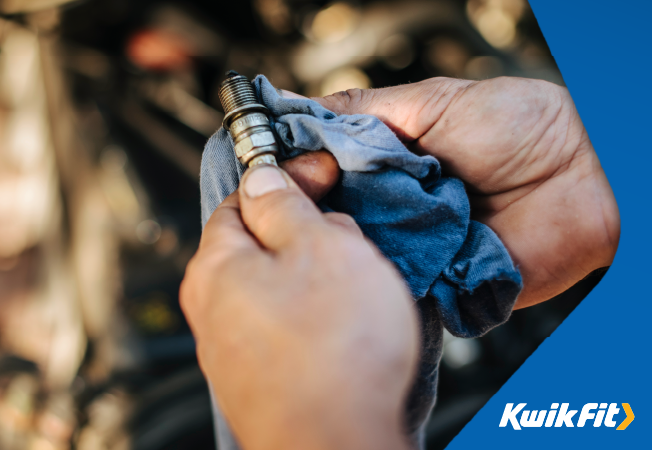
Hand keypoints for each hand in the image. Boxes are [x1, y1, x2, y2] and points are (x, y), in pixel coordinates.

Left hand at [180, 163, 417, 449]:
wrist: (337, 447)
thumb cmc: (332, 352)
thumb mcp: (318, 247)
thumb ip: (285, 205)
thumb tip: (265, 177)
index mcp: (215, 268)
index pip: (240, 200)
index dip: (285, 179)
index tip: (322, 174)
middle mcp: (212, 310)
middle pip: (260, 246)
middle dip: (306, 233)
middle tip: (348, 237)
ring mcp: (234, 351)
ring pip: (278, 289)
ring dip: (317, 277)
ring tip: (356, 288)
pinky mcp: (260, 381)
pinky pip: (288, 329)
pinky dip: (316, 317)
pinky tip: (346, 329)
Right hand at [308, 77, 619, 307]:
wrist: (585, 174)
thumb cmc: (519, 125)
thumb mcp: (431, 102)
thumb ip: (363, 111)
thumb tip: (297, 115)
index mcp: (389, 163)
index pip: (325, 174)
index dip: (301, 173)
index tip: (275, 170)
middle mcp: (395, 208)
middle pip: (333, 219)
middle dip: (317, 213)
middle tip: (304, 205)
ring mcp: (415, 248)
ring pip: (358, 256)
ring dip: (347, 246)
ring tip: (339, 234)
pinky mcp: (438, 285)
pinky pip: (395, 289)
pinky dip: (381, 281)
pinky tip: (368, 267)